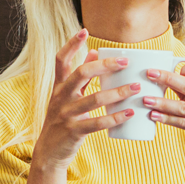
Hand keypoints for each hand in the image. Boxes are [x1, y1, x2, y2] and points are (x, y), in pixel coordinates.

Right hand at [33, 29, 139, 167]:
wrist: (49, 153)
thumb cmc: (63, 121)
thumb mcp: (66, 97)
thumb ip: (81, 77)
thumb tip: (95, 52)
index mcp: (58, 87)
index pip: (61, 60)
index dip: (71, 45)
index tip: (84, 31)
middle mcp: (60, 98)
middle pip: (81, 74)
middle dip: (104, 65)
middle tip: (125, 62)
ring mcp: (66, 114)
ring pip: (94, 98)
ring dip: (117, 92)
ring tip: (135, 87)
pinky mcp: (74, 131)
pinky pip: (97, 122)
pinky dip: (115, 117)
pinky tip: (130, 113)